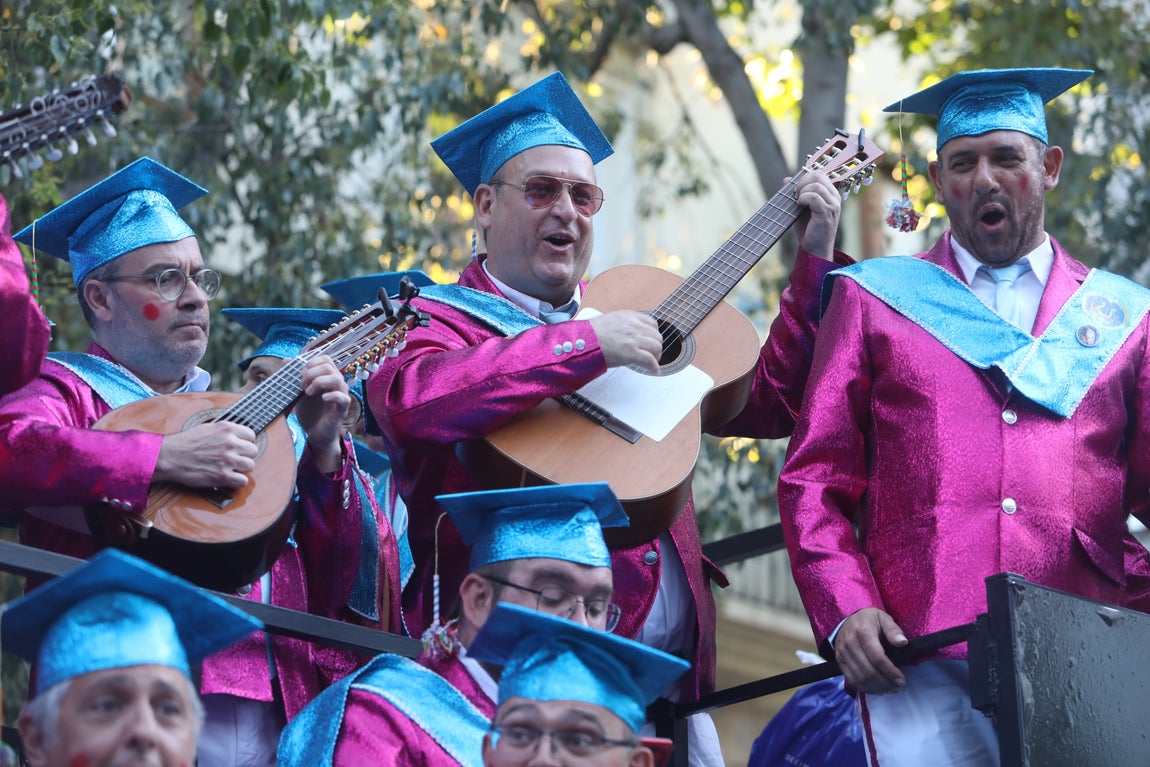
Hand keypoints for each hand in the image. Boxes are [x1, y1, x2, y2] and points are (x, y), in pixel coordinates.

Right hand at [155, 421, 257, 488]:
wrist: (169, 456)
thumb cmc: (185, 443)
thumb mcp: (208, 428)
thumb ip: (225, 431)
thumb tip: (237, 436)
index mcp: (227, 429)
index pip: (251, 435)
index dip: (245, 443)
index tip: (240, 448)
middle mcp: (230, 442)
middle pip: (253, 451)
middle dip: (244, 456)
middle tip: (234, 459)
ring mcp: (227, 459)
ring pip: (250, 466)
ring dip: (241, 469)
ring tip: (230, 468)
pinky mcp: (222, 475)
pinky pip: (243, 481)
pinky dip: (237, 482)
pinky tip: (228, 479)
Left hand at [293, 355, 350, 472]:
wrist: (315, 434)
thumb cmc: (310, 412)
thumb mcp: (298, 392)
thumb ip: (293, 376)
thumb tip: (286, 360)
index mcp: (328, 377)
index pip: (325, 359)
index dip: (311, 362)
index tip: (300, 374)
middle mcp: (337, 383)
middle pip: (329, 366)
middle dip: (311, 373)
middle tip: (301, 386)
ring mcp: (341, 395)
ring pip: (337, 378)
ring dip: (319, 382)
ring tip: (307, 392)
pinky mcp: (342, 409)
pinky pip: (343, 397)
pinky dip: (332, 395)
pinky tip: (322, 398)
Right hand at [588, 310, 661, 373]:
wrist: (581, 342)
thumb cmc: (589, 335)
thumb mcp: (609, 322)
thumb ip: (622, 326)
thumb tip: (627, 336)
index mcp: (628, 316)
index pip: (651, 323)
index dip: (652, 334)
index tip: (650, 341)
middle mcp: (633, 325)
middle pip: (657, 336)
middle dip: (655, 346)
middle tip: (652, 354)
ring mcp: (633, 338)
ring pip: (656, 347)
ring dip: (656, 356)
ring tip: (651, 362)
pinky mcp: (631, 352)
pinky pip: (650, 360)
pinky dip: (654, 367)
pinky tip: (653, 371)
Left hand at [792, 170, 841, 259]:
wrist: (814, 249)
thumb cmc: (808, 230)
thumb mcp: (800, 208)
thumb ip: (795, 193)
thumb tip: (786, 180)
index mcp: (830, 194)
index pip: (819, 174)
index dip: (804, 178)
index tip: (796, 191)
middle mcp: (835, 197)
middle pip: (818, 175)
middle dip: (802, 182)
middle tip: (795, 195)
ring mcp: (833, 205)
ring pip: (816, 185)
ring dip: (802, 191)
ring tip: (797, 202)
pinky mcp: (827, 213)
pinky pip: (814, 197)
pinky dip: (803, 198)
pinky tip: (799, 205)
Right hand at [834, 607, 907, 693]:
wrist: (848, 621)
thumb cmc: (869, 620)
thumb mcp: (883, 618)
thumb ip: (893, 630)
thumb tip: (903, 643)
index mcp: (862, 632)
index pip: (877, 657)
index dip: (890, 671)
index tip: (901, 680)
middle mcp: (850, 643)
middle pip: (868, 671)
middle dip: (886, 683)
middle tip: (899, 688)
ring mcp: (842, 653)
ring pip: (860, 678)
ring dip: (877, 688)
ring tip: (890, 689)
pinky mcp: (840, 661)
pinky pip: (852, 680)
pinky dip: (866, 688)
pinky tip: (878, 689)